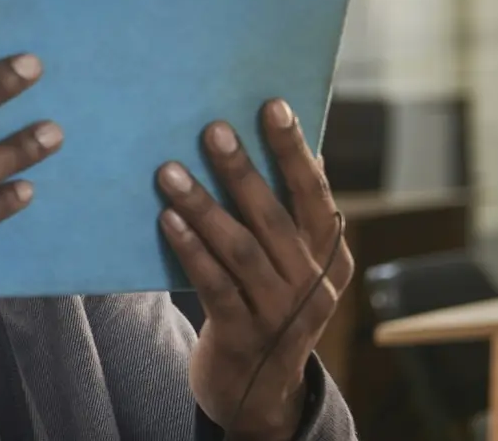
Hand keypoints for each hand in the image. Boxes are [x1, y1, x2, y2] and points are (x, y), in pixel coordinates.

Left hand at [157, 100, 352, 438]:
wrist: (257, 390)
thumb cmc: (266, 308)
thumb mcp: (290, 267)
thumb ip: (290, 219)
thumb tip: (294, 148)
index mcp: (331, 257)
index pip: (316, 194)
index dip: (294, 150)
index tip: (272, 106)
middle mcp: (315, 283)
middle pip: (276, 216)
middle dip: (242, 170)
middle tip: (211, 129)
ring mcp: (282, 312)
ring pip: (241, 249)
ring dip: (203, 207)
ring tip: (169, 171)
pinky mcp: (245, 335)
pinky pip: (216, 285)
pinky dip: (191, 251)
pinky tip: (166, 222)